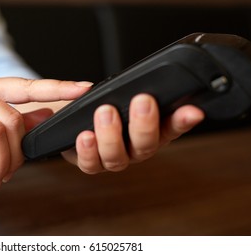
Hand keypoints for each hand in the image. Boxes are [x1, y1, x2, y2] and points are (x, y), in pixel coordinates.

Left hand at [62, 94, 204, 173]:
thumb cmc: (82, 105)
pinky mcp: (91, 163)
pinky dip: (89, 151)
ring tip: (105, 113)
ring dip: (112, 136)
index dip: (182, 121)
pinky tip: (86, 136)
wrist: (58, 121)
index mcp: (145, 126)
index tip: (192, 111)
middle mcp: (132, 146)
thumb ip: (82, 86)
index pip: (170, 126)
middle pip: (147, 146)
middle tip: (142, 101)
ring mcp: (112, 157)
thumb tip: (86, 87)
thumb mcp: (84, 88)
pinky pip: (92, 165)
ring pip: (118, 158)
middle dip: (146, 125)